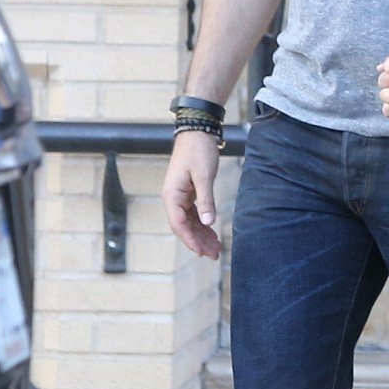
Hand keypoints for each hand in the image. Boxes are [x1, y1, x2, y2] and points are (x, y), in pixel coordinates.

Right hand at [162, 132, 221, 258]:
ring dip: (201, 235)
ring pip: (189, 222)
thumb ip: (206, 199)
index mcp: (172, 195)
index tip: (201, 252)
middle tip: (214, 255)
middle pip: (184, 227)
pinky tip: (212, 233)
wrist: (197, 132)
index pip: (178, 224)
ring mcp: (180, 196)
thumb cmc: (198, 152)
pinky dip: (203, 224)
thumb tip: (208, 222)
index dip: (190, 240)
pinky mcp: (188, 193)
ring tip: (215, 249)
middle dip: (198, 242)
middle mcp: (173, 198)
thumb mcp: (204, 176)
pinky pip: (194, 214)